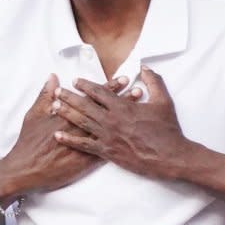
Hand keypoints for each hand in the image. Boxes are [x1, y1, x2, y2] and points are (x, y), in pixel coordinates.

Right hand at [0, 74, 132, 194]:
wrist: (25, 170)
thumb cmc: (28, 142)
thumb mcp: (33, 115)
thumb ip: (45, 96)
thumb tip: (53, 78)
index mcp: (67, 114)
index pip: (92, 97)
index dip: (108, 88)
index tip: (122, 79)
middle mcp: (78, 128)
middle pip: (104, 111)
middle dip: (122, 101)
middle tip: (139, 91)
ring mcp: (82, 146)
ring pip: (108, 130)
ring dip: (124, 121)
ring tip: (139, 113)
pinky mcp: (83, 162)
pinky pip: (104, 153)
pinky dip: (119, 145)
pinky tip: (132, 141)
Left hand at [52, 66, 189, 179]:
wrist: (170, 157)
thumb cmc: (167, 130)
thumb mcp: (164, 101)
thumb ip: (153, 81)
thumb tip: (144, 67)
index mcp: (123, 107)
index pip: (99, 92)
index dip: (86, 85)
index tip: (75, 81)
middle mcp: (112, 120)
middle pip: (85, 106)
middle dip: (69, 97)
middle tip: (57, 92)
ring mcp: (108, 137)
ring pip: (82, 123)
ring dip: (66, 114)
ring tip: (54, 107)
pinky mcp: (108, 152)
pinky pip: (84, 145)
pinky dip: (70, 140)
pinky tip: (58, 135)